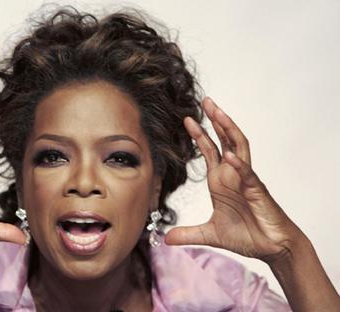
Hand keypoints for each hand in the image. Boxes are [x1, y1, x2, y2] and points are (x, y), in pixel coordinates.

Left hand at [165, 97, 304, 262]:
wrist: (272, 248)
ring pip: (239, 148)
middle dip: (215, 120)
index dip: (199, 135)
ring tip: (218, 113)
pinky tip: (229, 156)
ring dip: (228, 130)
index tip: (187, 119)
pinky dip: (238, 165)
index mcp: (221, 181)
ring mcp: (246, 180)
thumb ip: (188, 233)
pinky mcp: (257, 192)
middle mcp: (233, 175)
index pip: (210, 150)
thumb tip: (166, 238)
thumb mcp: (210, 234)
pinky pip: (248, 174)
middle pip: (225, 140)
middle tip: (206, 100)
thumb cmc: (247, 236)